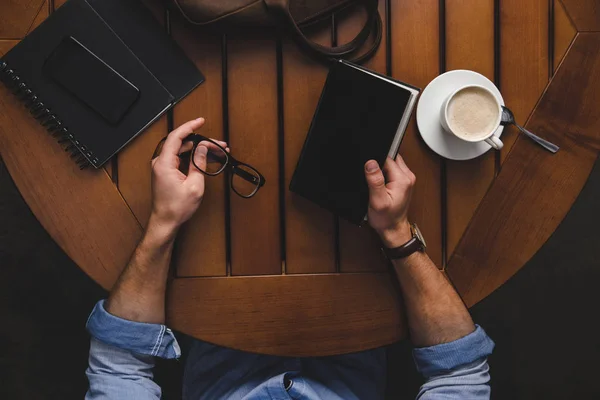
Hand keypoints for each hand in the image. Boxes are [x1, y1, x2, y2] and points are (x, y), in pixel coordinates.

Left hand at [149, 118, 226, 235]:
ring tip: (217, 152)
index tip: (201, 121)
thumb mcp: (194, 185)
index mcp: (164, 163)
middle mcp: (160, 162)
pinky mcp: (165, 171)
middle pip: (182, 143)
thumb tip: (203, 149)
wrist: (165, 222)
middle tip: (219, 145)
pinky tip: (206, 159)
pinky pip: (179, 158)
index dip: (190, 126)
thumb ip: (199, 163)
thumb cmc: (176, 208)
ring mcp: (162, 167)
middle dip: (202, 142)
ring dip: (199, 150)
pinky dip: (192, 157)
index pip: (176, 137)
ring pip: (182, 150)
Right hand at [364, 156, 415, 247]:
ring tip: (378, 185)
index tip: (371, 175)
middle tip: (375, 182)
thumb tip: (370, 163)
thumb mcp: (377, 200)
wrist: (393, 228)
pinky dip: (384, 175)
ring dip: (382, 171)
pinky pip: (392, 170)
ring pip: (391, 163)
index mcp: (402, 179)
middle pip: (390, 158)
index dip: (375, 163)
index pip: (387, 158)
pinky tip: (382, 186)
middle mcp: (407, 176)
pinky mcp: (403, 181)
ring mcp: (407, 178)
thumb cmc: (386, 218)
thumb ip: (374, 180)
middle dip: (379, 166)